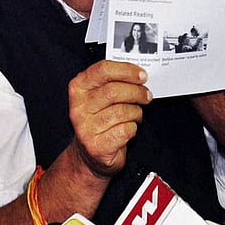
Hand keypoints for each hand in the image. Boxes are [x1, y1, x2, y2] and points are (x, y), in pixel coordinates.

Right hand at [68, 60, 151, 176]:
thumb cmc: (98, 121)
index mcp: (79, 89)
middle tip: (146, 95)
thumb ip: (113, 81)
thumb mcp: (98, 96)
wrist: (90, 154)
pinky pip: (125, 130)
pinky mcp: (97, 145)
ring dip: (136, 112)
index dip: (126, 70)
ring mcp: (86, 127)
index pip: (103, 70)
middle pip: (114, 90)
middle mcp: (79, 107)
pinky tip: (128, 129)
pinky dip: (133, 128)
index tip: (141, 75)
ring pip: (122, 111)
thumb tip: (137, 74)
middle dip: (136, 92)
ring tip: (135, 115)